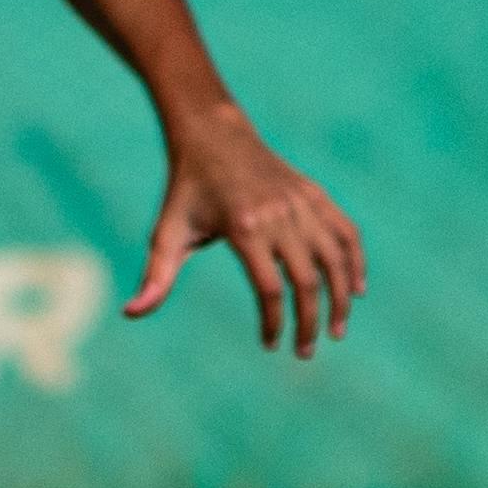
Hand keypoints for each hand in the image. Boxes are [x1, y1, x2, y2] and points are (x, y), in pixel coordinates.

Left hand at [139, 108, 362, 349]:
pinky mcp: (315, 195)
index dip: (274, 323)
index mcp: (244, 228)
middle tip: (304, 352)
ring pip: (334, 259)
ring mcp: (302, 203)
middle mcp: (279, 215)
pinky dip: (356, 262)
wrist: (214, 135)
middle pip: (307, 281)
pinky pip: (346, 232)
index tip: (271, 345)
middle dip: (309, 322)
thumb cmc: (187, 190)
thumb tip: (131, 313)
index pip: (270, 289)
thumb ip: (156, 276)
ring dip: (339, 299)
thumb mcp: (167, 232)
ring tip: (336, 331)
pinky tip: (356, 290)